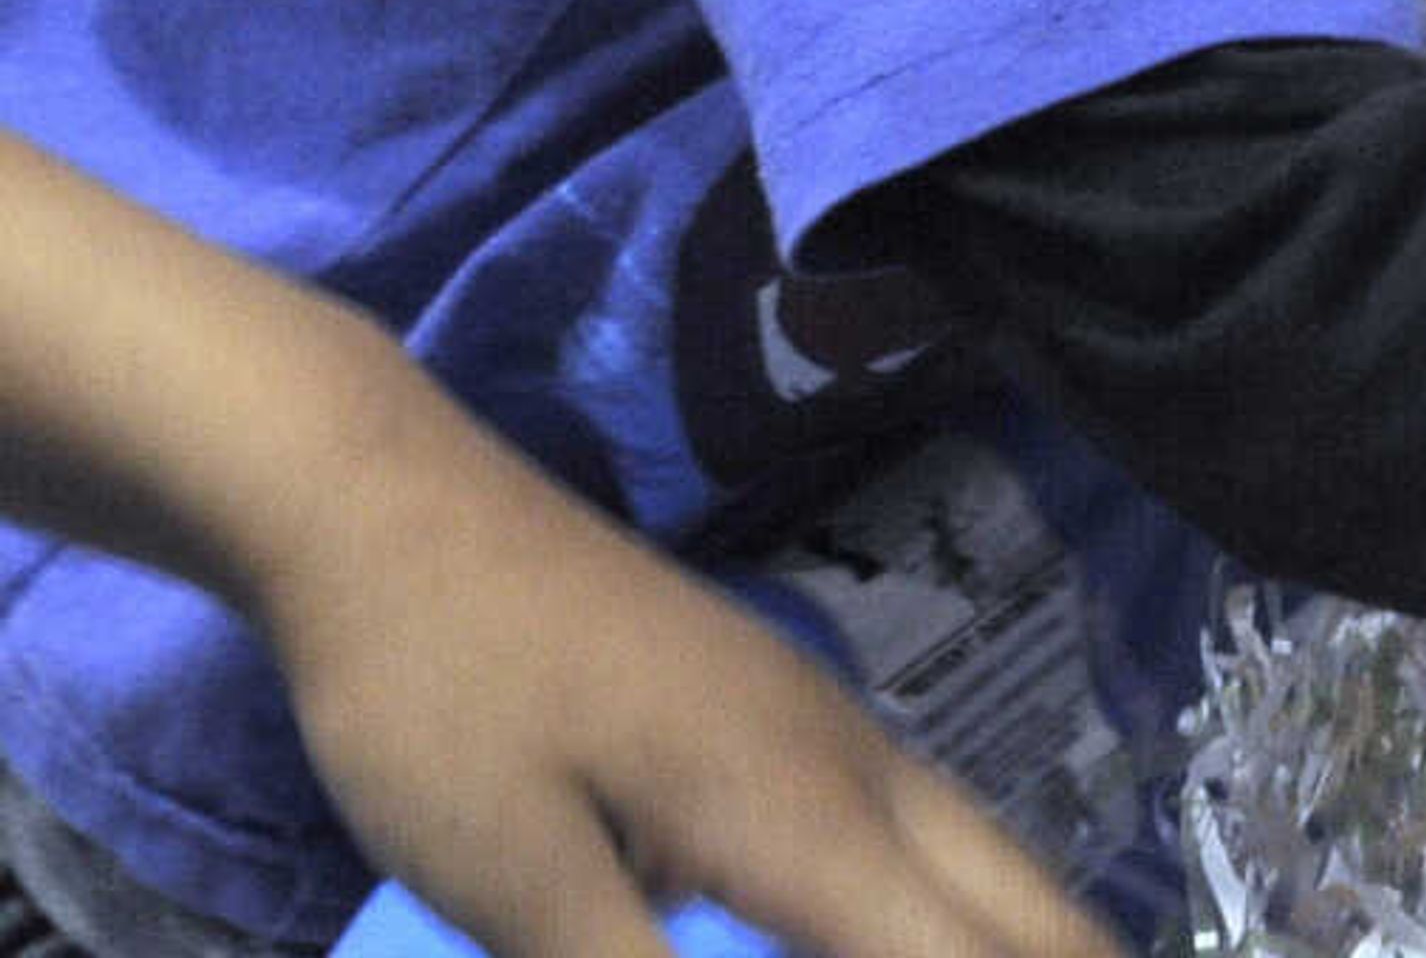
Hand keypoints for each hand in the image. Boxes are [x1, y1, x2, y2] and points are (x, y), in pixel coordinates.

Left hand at [258, 368, 1121, 957]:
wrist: (397, 513)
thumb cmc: (444, 706)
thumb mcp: (517, 886)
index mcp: (799, 814)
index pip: (962, 956)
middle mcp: (850, 761)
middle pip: (1017, 894)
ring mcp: (822, 720)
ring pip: (979, 844)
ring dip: (1025, 930)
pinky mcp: (779, 707)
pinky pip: (921, 815)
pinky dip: (959, 893)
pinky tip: (922, 927)